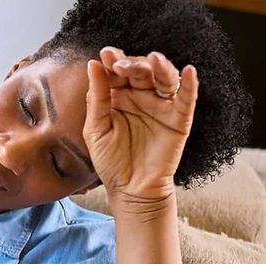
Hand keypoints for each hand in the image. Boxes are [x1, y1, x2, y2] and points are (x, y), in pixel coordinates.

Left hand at [84, 46, 197, 208]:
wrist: (130, 189)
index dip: (114, 61)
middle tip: (121, 64)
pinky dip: (190, 84)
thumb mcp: (96, 129)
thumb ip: (96, 98)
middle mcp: (141, 96)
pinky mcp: (179, 118)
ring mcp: (161, 106)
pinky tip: (188, 71)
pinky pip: (187, 98)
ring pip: (165, 78)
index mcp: (118, 97)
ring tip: (153, 60)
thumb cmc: (110, 161)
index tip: (106, 55)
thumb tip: (93, 64)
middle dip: (132, 64)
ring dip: (160, 67)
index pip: (117, 72)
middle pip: (141, 71)